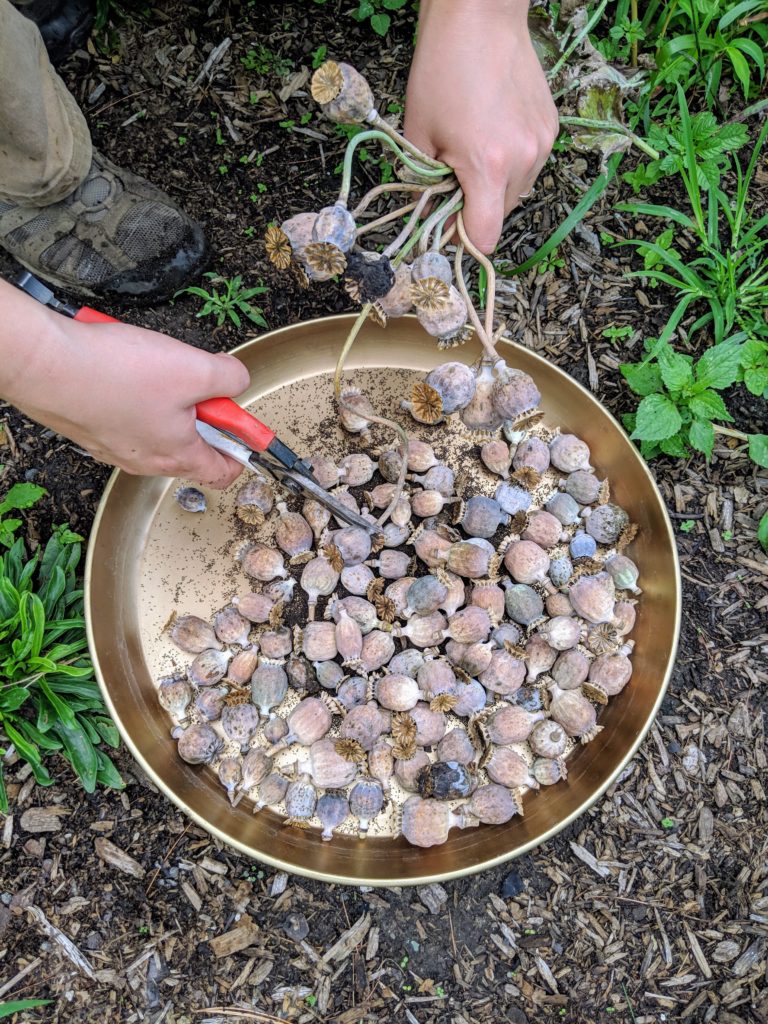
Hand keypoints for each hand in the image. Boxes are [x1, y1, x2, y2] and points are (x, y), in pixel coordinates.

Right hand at [1, 285, 250, 486]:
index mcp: (177, 456)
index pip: (222, 472)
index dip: (241, 450)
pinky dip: (130, 391)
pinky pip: (124, 413)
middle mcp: (144, 460)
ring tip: (154, 368)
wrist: (46, 365)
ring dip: (164, 399)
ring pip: (155, 428)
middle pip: (189, 446)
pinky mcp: (90, 427)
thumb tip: (237, 380)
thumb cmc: (114, 374)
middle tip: (196, 381)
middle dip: (200, 413)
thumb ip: (228, 378)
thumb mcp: (194, 368)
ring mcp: (114, 446)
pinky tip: (121, 367)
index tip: (246, 429)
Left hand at [404, 0, 558, 253]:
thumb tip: (433, 215)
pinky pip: (529, 165)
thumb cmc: (443, 69)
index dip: (462, 239)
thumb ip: (425, 184)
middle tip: (452, 179)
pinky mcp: (551, 129)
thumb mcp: (419, 134)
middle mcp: (523, 160)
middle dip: (474, 208)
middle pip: (500, 215)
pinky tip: (492, 134)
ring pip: (516, 192)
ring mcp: (542, 144)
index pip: (485, 236)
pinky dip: (510, 163)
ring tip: (473, 152)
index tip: (447, 228)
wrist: (480, 15)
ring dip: (494, 187)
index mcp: (488, 166)